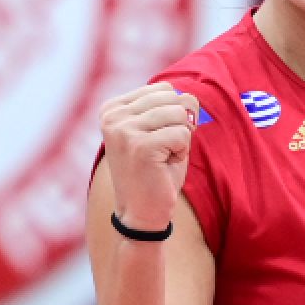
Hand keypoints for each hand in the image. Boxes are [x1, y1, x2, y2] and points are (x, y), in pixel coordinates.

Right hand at [99, 83, 199, 232]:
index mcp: (112, 108)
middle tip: (162, 152)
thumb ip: (174, 108)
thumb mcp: (162, 131)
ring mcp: (123, 129)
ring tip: (162, 159)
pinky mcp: (139, 145)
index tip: (156, 140)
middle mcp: (113, 115)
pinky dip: (182, 152)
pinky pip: (182, 134)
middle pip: (173, 98)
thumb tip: (192, 97)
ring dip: (180, 140)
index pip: (164, 89)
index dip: (173, 115)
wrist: (141, 214)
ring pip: (179, 114)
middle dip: (179, 126)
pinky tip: (164, 166)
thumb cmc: (155, 172)